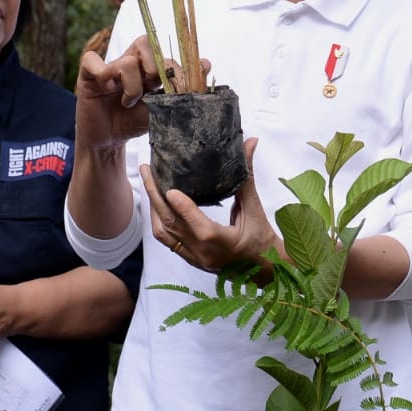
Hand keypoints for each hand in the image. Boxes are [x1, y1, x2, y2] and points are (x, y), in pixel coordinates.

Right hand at [75, 35, 170, 152]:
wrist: (108, 142)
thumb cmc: (133, 122)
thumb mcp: (161, 106)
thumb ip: (179, 87)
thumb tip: (206, 63)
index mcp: (147, 67)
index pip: (162, 53)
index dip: (172, 69)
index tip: (173, 89)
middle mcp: (128, 62)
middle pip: (145, 43)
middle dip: (154, 70)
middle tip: (150, 91)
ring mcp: (109, 67)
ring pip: (127, 61)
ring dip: (132, 87)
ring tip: (127, 102)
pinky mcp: (88, 74)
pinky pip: (93, 61)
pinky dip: (104, 76)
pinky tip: (107, 90)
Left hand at [144, 138, 282, 277]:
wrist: (264, 268)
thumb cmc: (261, 238)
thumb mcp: (255, 207)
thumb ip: (247, 176)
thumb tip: (250, 142)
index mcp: (224, 242)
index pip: (201, 228)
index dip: (185, 209)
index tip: (170, 188)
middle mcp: (205, 253)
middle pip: (173, 226)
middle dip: (156, 197)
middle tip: (147, 170)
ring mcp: (195, 258)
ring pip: (164, 234)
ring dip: (154, 208)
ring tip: (148, 183)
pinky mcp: (190, 258)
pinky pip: (167, 240)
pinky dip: (159, 221)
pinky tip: (156, 204)